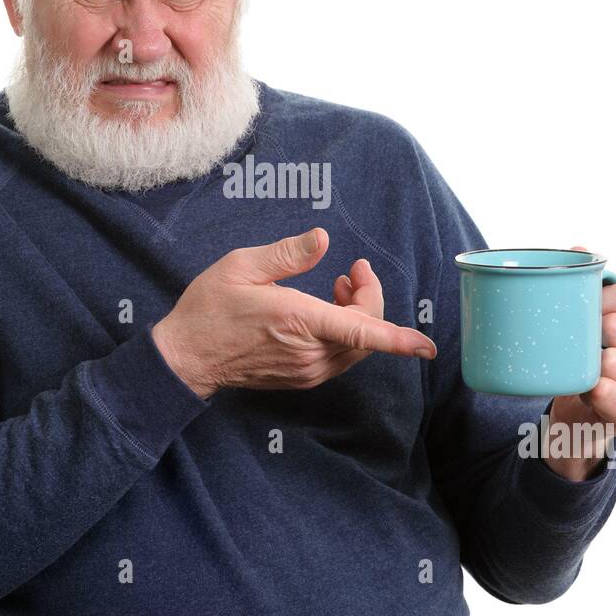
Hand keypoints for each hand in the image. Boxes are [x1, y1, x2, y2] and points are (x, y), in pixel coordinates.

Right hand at [151, 227, 436, 398]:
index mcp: (299, 321)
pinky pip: (341, 357)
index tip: (428, 347)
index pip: (362, 333)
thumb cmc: (209, 309)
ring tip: (339, 285)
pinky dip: (346, 333)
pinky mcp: (302, 377)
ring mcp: (307, 370)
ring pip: (357, 348)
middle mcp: (310, 352)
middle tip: (354, 270)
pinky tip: (326, 310)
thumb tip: (323, 238)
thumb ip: (287, 253)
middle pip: (368, 333)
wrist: (186, 358)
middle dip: (371, 298)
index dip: (400, 340)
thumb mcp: (242, 266)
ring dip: (360, 316)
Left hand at [543, 245, 615, 480]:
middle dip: (589, 332)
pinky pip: (605, 390)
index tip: (582, 308)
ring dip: (586, 364)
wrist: (584, 417)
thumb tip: (577, 248)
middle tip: (579, 345)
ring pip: (610, 360)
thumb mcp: (597, 323)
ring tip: (586, 370)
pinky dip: (588, 388)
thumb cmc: (592, 361)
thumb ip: (591, 285)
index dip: (602, 296)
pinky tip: (588, 390)